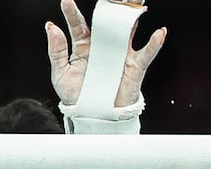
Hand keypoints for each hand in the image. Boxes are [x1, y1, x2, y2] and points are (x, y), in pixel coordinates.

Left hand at [45, 0, 164, 107]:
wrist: (92, 114)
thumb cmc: (76, 95)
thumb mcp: (60, 74)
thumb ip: (56, 51)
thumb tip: (51, 27)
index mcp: (83, 47)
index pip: (79, 25)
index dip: (72, 13)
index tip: (66, 0)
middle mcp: (103, 46)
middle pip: (106, 21)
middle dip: (109, 6)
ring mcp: (120, 54)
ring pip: (129, 30)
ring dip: (133, 16)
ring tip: (136, 4)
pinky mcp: (134, 67)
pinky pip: (146, 54)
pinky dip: (154, 44)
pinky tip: (159, 33)